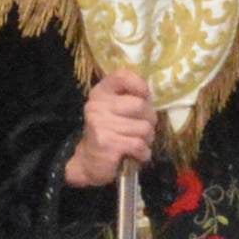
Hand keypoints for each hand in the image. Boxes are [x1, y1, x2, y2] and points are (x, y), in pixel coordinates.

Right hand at [59, 71, 155, 190]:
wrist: (88, 162)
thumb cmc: (109, 133)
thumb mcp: (115, 110)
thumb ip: (130, 98)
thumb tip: (151, 95)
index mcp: (100, 93)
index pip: (122, 76)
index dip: (139, 84)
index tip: (144, 96)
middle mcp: (97, 106)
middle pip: (140, 105)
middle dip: (149, 120)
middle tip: (143, 129)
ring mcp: (101, 124)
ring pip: (144, 128)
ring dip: (147, 139)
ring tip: (137, 143)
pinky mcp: (107, 144)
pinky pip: (139, 145)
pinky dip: (143, 153)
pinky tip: (136, 155)